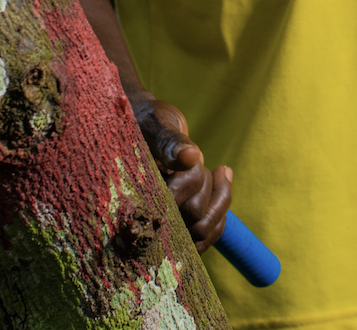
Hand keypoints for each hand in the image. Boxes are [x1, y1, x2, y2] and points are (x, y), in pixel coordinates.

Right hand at [131, 92, 233, 250]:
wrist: (144, 128)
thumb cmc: (147, 123)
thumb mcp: (157, 125)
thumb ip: (170, 142)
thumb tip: (190, 156)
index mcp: (135, 198)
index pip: (172, 211)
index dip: (192, 181)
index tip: (197, 157)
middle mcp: (147, 219)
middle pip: (195, 222)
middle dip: (205, 185)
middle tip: (199, 158)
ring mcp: (164, 227)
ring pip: (204, 231)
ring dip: (217, 196)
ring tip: (213, 169)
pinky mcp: (179, 228)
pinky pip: (208, 233)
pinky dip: (221, 207)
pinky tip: (221, 177)